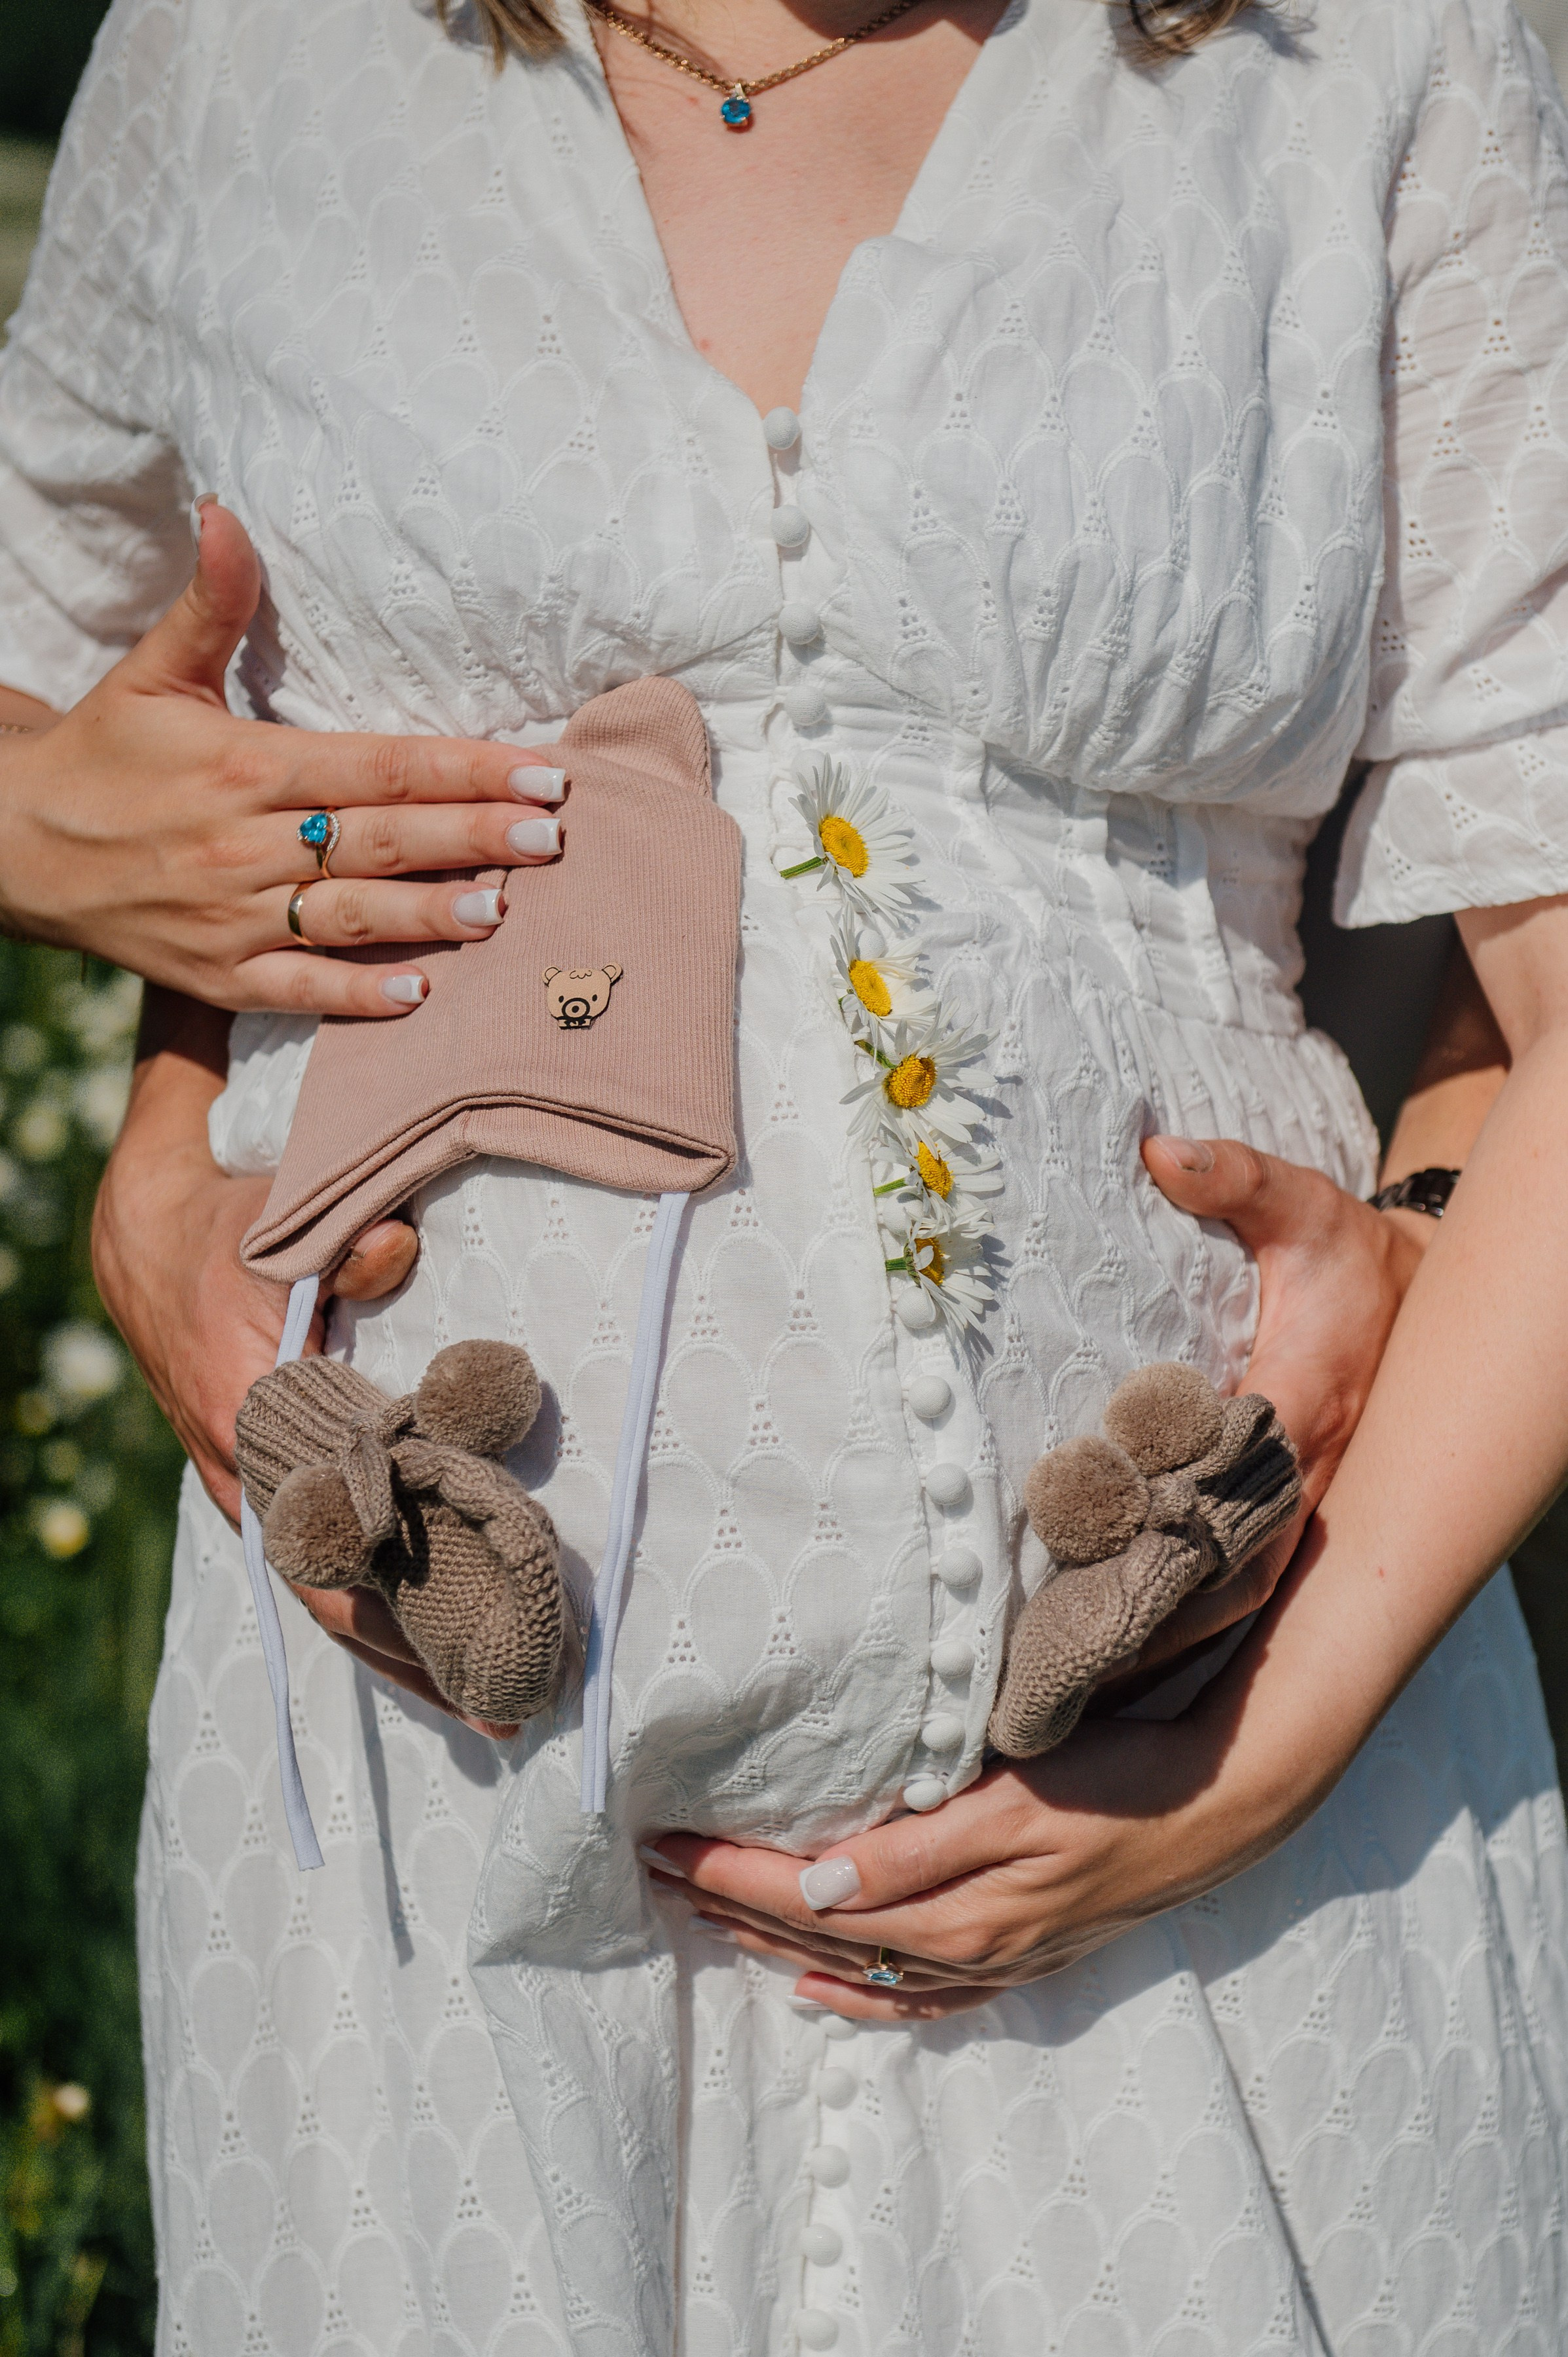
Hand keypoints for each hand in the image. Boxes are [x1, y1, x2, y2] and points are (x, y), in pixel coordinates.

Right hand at [0, 501, 567, 1013]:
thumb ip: (209, 603)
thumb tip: (225, 512)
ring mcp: (234, 918)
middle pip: (381, 840)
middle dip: (472, 838)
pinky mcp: (219, 976)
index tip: (538, 771)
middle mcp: (247, 845)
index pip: (380, 767)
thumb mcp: (153, 672)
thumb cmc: (104, 754)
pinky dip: (357, 997)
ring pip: (352, 918)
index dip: (463, 768)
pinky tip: (420, 995)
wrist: (13, 845)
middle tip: (549, 838)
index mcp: (247, 766)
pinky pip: (299, 990)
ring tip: (502, 911)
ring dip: (431, 917)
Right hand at [92, 1073, 515, 1734]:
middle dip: (419, 1663)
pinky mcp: (267, 1483)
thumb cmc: (222, 1239)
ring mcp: (255, 1490)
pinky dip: (377, 1605)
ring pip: (333, 1593)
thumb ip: (345, 1247)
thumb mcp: (276, 1232)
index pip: (326, 1550)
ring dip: (403, 1650)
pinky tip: (433, 1645)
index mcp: (252, 1429)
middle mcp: (249, 1481)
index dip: (394, 1615)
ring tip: (488, 1704)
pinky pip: (327, 1560)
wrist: (146, 1245)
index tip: (466, 1657)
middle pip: (336, 1602)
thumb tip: (399, 1249)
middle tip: (511, 1713)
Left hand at [642, 1689, 1319, 2019]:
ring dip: (775, 1939)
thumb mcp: (1016, 1801)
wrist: (1219, 1805)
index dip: (733, 1870)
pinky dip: (859, 1993)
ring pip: (857, 1962)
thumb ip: (917, 1850)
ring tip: (705, 1914)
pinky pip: (918, 1993)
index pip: (812, 1894)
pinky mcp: (1019, 1949)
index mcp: (956, 1905)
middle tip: (658, 1867)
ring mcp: (994, 1955)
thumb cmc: (1118, 1783)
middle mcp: (965, 1945)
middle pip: (821, 1931)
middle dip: (733, 1900)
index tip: (665, 1839)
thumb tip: (817, 1885)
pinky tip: (815, 1984)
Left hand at [1105, 1134, 1423, 1684]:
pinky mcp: (1282, 1534)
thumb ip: (1234, 1176)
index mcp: (1300, 1409)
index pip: (1226, 1485)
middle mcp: (1299, 1483)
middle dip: (1140, 1626)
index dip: (1160, 1530)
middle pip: (1219, 1578)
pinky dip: (1172, 1644)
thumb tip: (1160, 1151)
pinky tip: (1102, 1683)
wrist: (1417, 1303)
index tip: (1084, 1562)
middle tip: (1046, 1668)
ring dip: (1149, 1654)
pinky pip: (1228, 1606)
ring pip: (1223, 1610)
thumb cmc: (1344, 1256)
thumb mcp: (1301, 1204)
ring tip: (1055, 1698)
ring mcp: (1296, 1520)